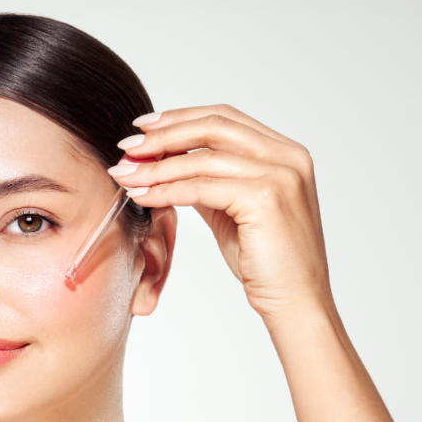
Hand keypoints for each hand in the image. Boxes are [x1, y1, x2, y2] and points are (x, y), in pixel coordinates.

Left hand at [110, 104, 331, 322]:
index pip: (225, 118)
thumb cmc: (266, 263)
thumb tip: (169, 163)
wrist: (296, 303)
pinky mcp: (265, 199)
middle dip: (164, 135)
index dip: (180, 118)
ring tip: (126, 175)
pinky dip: (166, 190)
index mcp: (285, 152)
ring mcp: (280, 175)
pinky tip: (143, 196)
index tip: (144, 127)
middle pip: (213, 127)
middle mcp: (288, 157)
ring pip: (202, 159)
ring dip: (156, 166)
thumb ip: (210, 181)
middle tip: (127, 147)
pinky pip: (201, 188)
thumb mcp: (233, 210)